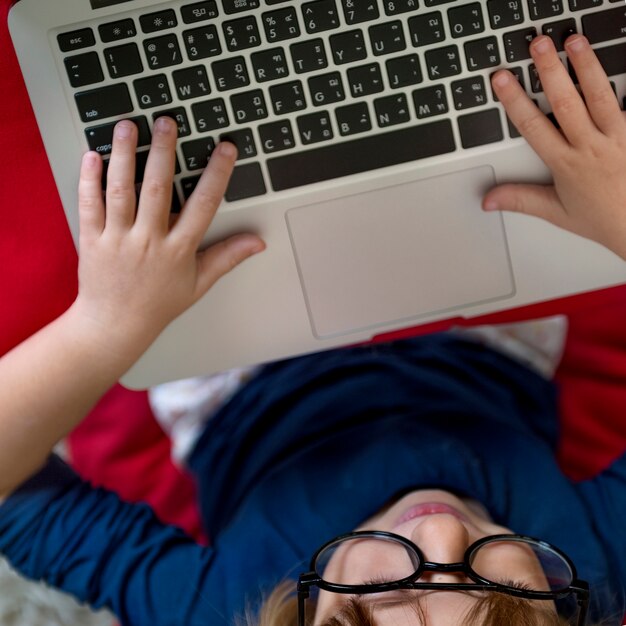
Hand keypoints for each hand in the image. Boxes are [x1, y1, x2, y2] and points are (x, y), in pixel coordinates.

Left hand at [74, 117, 264, 359]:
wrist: (114, 325)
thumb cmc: (158, 305)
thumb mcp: (199, 283)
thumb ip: (227, 257)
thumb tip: (257, 242)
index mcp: (178, 251)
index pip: (204, 206)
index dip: (217, 174)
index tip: (225, 149)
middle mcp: (149, 242)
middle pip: (158, 189)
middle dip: (164, 152)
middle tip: (167, 122)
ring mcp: (118, 239)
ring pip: (121, 191)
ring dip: (125, 156)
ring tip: (128, 126)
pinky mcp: (92, 240)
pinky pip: (89, 205)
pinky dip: (89, 179)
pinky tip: (93, 155)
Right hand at [485, 34, 625, 258]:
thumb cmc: (602, 218)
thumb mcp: (555, 212)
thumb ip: (520, 200)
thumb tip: (489, 200)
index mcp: (566, 164)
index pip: (533, 126)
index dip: (514, 100)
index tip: (502, 79)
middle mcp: (590, 146)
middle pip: (566, 102)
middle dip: (549, 71)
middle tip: (538, 45)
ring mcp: (617, 136)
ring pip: (599, 95)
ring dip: (586, 65)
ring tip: (575, 40)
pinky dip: (620, 81)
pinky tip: (609, 63)